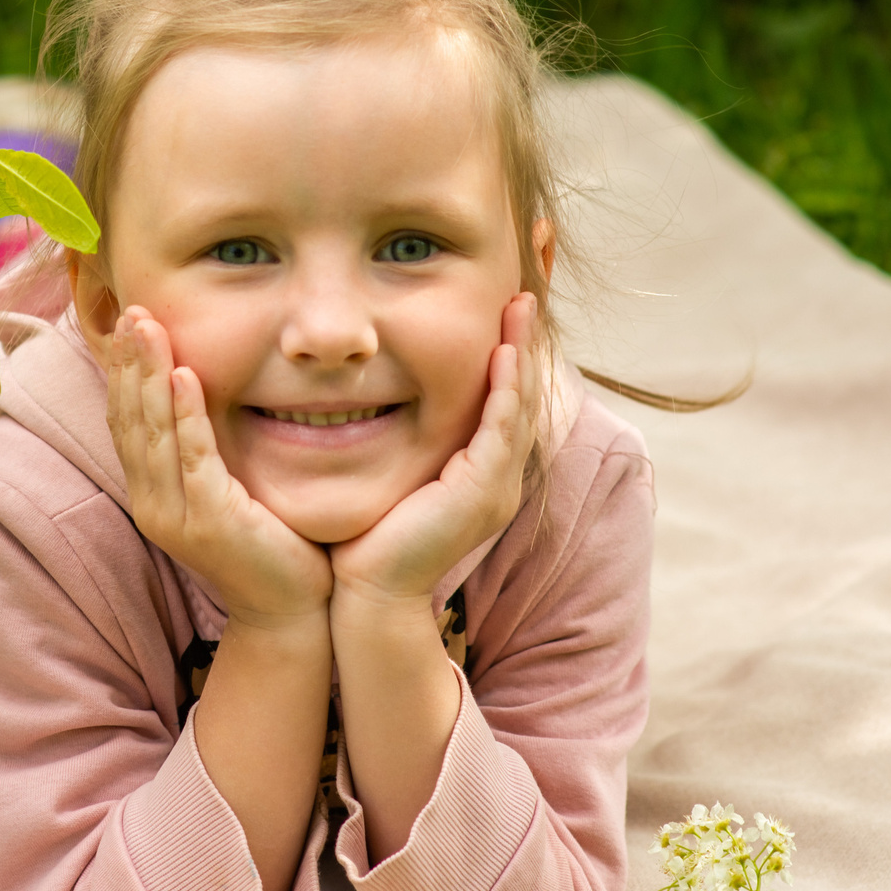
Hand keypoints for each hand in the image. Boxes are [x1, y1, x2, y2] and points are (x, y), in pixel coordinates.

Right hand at [104, 306, 333, 630]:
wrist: (291, 611)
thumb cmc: (269, 546)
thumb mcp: (228, 491)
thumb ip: (207, 451)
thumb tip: (204, 393)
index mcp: (152, 494)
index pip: (127, 422)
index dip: (125, 372)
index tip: (130, 324)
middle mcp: (152, 504)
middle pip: (130, 420)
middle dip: (131, 361)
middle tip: (133, 310)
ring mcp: (176, 516)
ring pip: (153, 432)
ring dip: (150, 374)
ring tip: (149, 327)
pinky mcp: (209, 521)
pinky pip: (193, 457)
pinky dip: (186, 414)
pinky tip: (185, 375)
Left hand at [329, 292, 539, 609]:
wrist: (368, 593)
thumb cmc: (368, 540)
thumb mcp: (392, 476)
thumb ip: (397, 441)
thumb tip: (367, 399)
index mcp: (480, 476)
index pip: (503, 403)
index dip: (507, 357)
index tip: (502, 313)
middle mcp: (497, 480)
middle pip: (522, 398)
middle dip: (524, 344)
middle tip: (524, 297)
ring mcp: (495, 488)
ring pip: (519, 407)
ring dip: (521, 354)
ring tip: (521, 309)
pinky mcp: (481, 493)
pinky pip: (500, 430)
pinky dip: (504, 390)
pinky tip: (502, 355)